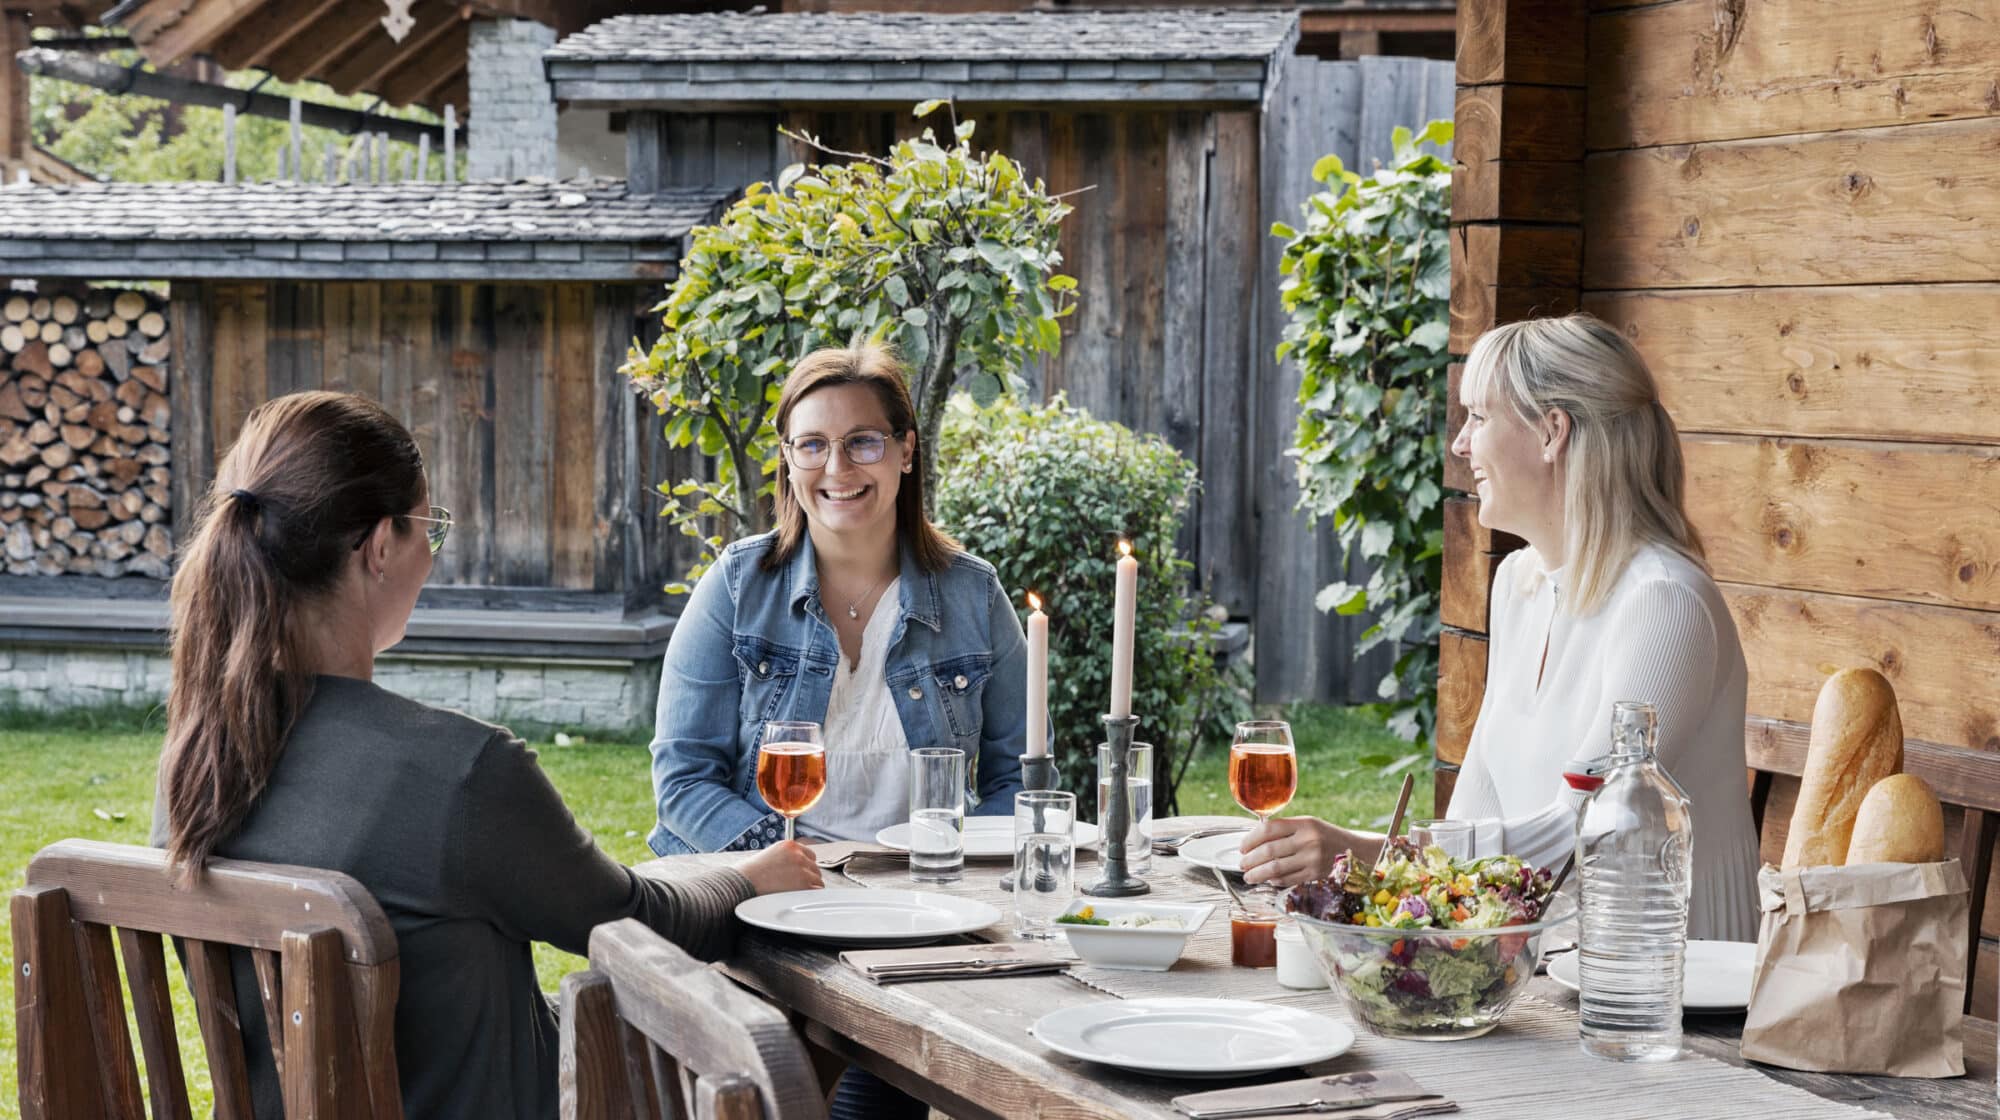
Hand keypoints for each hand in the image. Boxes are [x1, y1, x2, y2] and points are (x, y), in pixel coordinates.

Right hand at [740, 839, 823, 894]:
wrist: (743, 883)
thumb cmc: (749, 874)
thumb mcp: (768, 856)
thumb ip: (784, 859)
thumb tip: (793, 870)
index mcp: (789, 846)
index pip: (809, 855)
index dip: (806, 866)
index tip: (801, 874)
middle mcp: (798, 855)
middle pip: (815, 868)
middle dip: (808, 878)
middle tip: (796, 887)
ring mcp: (803, 869)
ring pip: (817, 881)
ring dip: (810, 888)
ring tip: (795, 894)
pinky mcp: (804, 884)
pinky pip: (817, 891)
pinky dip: (811, 896)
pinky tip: (800, 899)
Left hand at [1238, 816, 1373, 888]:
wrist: (1360, 853)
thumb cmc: (1328, 837)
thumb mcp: (1310, 825)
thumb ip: (1286, 829)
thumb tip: (1255, 838)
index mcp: (1304, 823)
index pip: (1268, 829)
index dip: (1250, 839)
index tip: (1242, 847)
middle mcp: (1308, 841)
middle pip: (1268, 851)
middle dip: (1250, 859)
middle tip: (1242, 864)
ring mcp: (1312, 860)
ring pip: (1275, 869)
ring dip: (1257, 874)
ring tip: (1249, 876)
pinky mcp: (1315, 876)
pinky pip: (1287, 880)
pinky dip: (1274, 881)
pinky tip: (1268, 880)